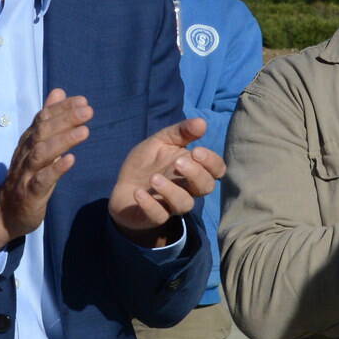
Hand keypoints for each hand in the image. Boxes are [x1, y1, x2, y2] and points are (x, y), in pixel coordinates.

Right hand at [0, 90, 91, 254]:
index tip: (82, 100)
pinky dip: (55, 170)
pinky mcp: (30, 194)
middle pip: (42, 133)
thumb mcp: (37, 147)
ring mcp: (26, 175)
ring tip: (84, 131)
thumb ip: (48, 121)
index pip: (42, 120)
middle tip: (88, 110)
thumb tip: (58, 92)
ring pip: (41, 154)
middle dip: (64, 119)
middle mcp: (24, 156)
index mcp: (27, 144)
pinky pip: (41, 181)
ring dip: (62, 141)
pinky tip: (71, 160)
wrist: (4, 215)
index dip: (61, 109)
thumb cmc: (26, 177)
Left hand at [110, 117, 227, 246]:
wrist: (122, 186)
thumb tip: (202, 122)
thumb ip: (181, 132)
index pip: (216, 169)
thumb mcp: (162, 141)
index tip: (196, 151)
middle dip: (196, 174)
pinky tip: (138, 192)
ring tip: (154, 178)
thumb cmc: (147, 163)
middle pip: (206, 187)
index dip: (211, 162)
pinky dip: (149, 205)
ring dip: (171, 191)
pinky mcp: (154, 216)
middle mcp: (188, 188)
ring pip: (184, 204)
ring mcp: (171, 204)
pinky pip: (159, 215)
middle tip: (178, 162)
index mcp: (194, 169)